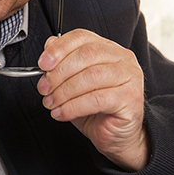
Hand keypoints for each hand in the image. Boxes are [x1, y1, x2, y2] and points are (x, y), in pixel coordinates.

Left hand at [37, 29, 149, 170]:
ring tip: (51, 103)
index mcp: (108, 49)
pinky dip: (73, 107)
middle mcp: (122, 59)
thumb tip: (49, 45)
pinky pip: (96, 99)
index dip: (59, 48)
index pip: (82, 37)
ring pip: (91, 76)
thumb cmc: (97, 109)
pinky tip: (62, 113)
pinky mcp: (130, 98)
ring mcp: (130, 77)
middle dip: (59, 73)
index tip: (43, 64)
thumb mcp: (73, 84)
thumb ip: (63, 62)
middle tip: (44, 88)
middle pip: (86, 55)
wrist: (117, 136)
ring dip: (64, 91)